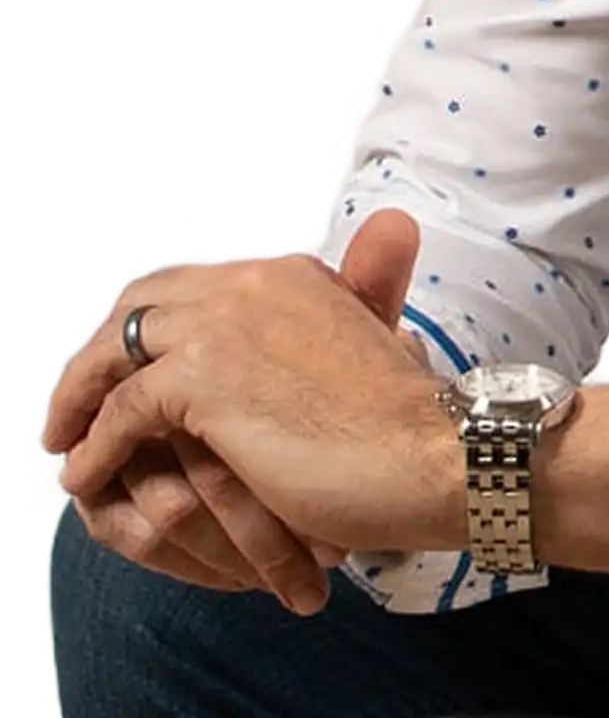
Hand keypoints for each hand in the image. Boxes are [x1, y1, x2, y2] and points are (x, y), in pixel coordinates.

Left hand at [44, 212, 450, 612]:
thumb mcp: (372, 344)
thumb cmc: (408, 423)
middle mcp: (250, 283)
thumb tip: (385, 240)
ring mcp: (221, 327)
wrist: (434, 457)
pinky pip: (119, 414)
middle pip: (140, 307)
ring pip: (116, 353)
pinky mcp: (200, 382)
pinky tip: (85, 477)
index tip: (125, 371)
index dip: (147, 330)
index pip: (188, 288)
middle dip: (102, 355)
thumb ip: (354, 298)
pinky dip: (94, 447)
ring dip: (81, 399)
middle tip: (80, 404)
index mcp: (289, 273)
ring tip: (66, 442)